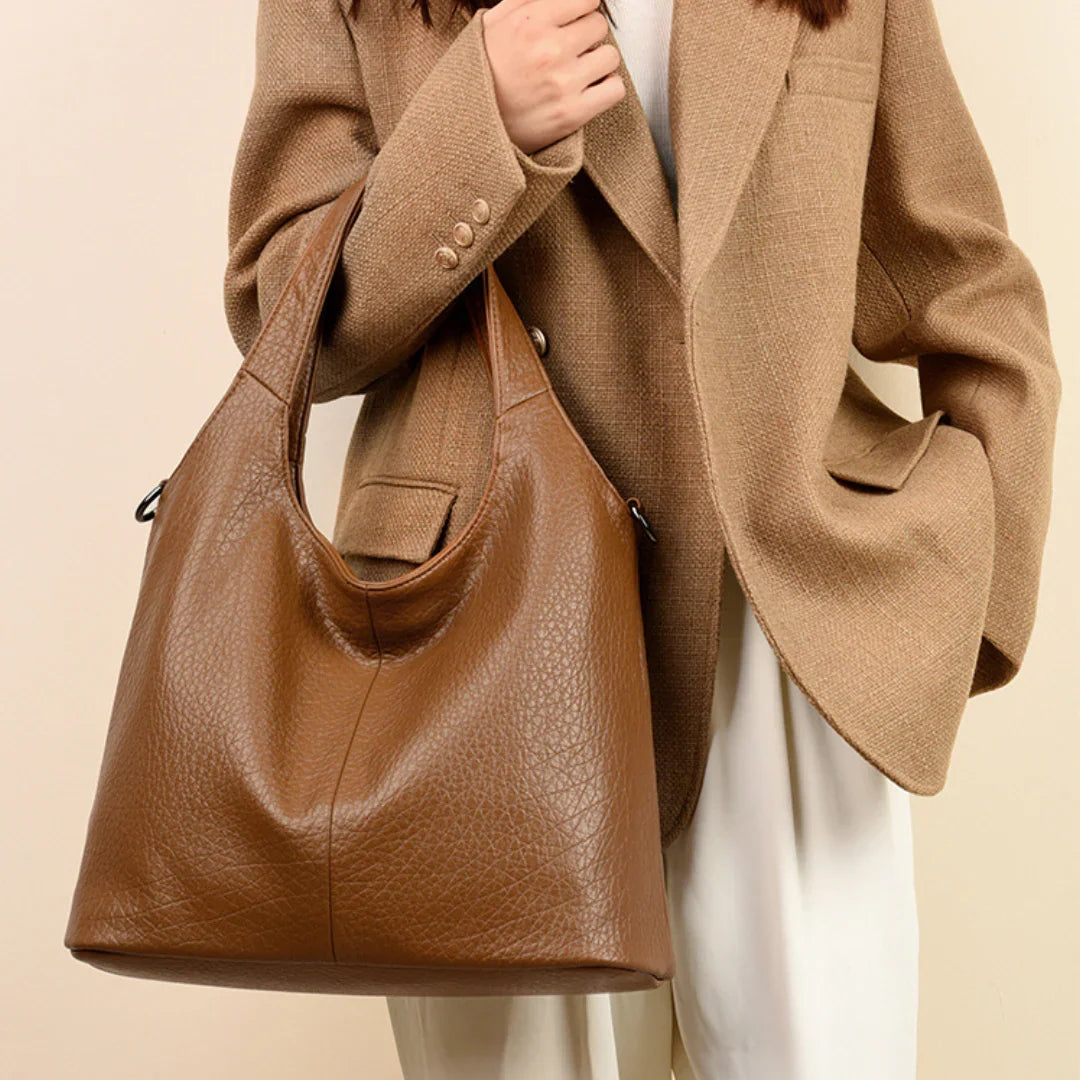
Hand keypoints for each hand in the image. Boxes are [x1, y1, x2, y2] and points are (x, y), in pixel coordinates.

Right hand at [481, 0, 624, 154]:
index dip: (580, 8)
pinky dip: (606, 89)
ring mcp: (563, 84)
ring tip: (578, 71)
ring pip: (610, 56)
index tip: (573, 20)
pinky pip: (614, 90)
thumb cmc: (483, 74)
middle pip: (599, 25)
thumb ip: (527, 1)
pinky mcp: (572, 115)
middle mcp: (549, 50)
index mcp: (530, 22)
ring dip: (598, 62)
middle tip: (570, 49)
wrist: (471, 125)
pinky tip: (588, 90)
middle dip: (586, 35)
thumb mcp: (494, 23)